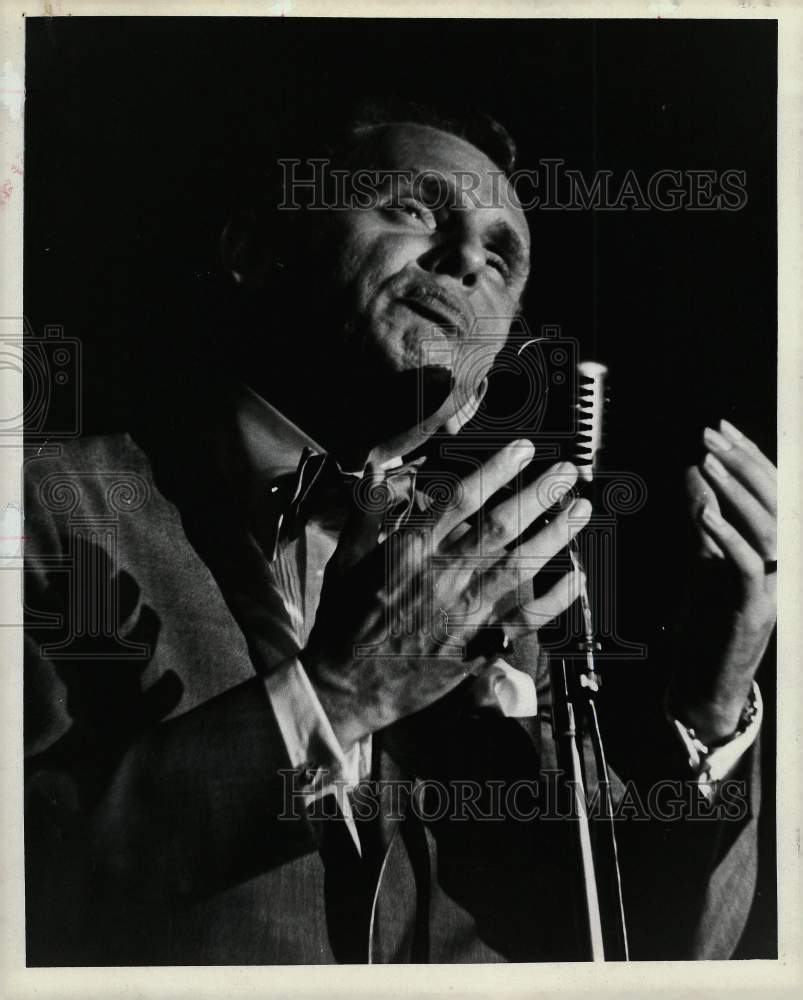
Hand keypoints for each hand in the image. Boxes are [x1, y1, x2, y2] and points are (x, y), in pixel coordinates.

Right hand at [300, 442, 589, 749]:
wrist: (345, 685)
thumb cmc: (344, 623)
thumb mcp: (345, 560)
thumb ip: (366, 511)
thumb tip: (376, 469)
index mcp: (409, 551)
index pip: (461, 499)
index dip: (496, 469)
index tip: (522, 449)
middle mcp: (441, 577)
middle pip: (500, 526)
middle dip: (538, 494)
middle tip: (565, 473)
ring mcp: (463, 612)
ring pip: (519, 566)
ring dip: (554, 535)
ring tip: (580, 510)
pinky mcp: (476, 645)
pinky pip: (525, 620)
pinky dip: (554, 599)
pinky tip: (576, 578)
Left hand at [672, 419, 775, 744]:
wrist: (706, 680)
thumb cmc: (708, 620)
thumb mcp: (704, 558)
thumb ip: (705, 518)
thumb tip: (696, 472)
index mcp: (775, 548)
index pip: (772, 492)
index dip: (751, 456)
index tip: (722, 428)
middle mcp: (783, 565)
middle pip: (779, 503)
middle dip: (745, 464)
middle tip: (713, 436)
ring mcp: (774, 588)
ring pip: (771, 530)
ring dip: (738, 494)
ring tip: (708, 464)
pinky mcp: (755, 611)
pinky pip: (748, 568)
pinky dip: (727, 537)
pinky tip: (704, 516)